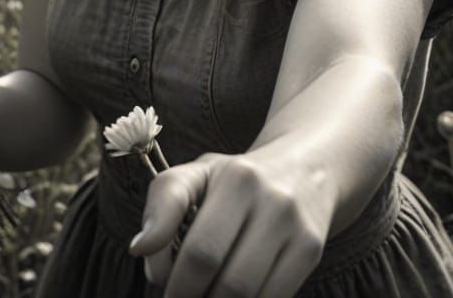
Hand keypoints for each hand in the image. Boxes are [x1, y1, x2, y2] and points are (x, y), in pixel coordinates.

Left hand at [128, 149, 330, 297]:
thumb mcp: (198, 175)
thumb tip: (140, 249)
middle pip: (224, 280)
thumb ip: (163, 205)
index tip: (161, 285)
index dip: (174, 280)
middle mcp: (272, 200)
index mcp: (237, 178)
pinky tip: (232, 297)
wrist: (305, 168)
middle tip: (179, 297)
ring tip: (205, 293)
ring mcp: (295, 227)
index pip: (200, 250)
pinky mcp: (311, 250)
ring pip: (248, 296)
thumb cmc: (237, 180)